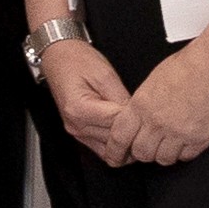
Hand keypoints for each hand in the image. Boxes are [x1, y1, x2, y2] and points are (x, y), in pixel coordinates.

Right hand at [40, 37, 139, 164]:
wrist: (58, 58)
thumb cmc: (77, 61)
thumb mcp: (105, 74)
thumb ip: (121, 98)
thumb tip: (137, 116)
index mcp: (79, 109)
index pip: (117, 124)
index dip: (136, 119)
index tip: (149, 113)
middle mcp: (75, 125)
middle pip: (114, 139)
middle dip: (133, 132)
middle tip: (150, 123)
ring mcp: (76, 131)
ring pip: (109, 149)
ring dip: (125, 142)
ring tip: (141, 129)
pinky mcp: (79, 133)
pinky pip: (102, 148)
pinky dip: (115, 144)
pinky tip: (126, 133)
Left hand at [117, 44, 208, 166]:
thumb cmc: (192, 63)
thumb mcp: (156, 79)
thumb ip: (145, 101)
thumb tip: (141, 114)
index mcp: (142, 104)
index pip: (120, 136)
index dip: (116, 150)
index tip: (116, 156)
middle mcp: (158, 122)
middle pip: (141, 152)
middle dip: (142, 152)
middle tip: (148, 147)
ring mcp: (180, 133)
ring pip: (163, 159)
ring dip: (164, 154)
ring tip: (170, 143)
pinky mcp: (201, 138)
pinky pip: (186, 156)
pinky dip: (185, 152)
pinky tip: (187, 142)